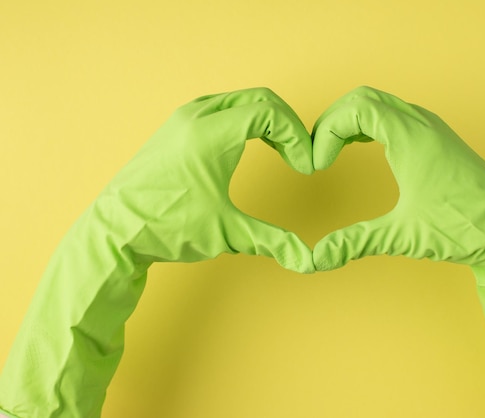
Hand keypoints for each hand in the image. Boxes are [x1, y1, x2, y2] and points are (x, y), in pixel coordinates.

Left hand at [99, 87, 313, 271]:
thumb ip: (272, 240)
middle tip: (298, 156)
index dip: (297, 138)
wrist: (115, 230)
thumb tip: (307, 260)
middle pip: (260, 99)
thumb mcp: (226, 233)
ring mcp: (183, 118)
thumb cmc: (166, 227)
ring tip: (280, 151)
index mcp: (212, 133)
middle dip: (287, 125)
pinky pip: (221, 108)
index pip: (271, 113)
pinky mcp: (175, 127)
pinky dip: (244, 120)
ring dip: (266, 121)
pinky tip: (249, 147)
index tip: (304, 167)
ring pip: (240, 101)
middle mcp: (197, 116)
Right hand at [312, 86, 484, 268]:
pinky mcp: (437, 138)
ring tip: (331, 150)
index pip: (355, 108)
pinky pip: (394, 115)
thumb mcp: (403, 236)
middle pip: (363, 98)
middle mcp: (422, 124)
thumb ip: (356, 242)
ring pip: (379, 103)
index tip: (318, 165)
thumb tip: (318, 259)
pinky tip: (359, 147)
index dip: (327, 132)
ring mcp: (432, 128)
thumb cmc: (465, 229)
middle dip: (332, 121)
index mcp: (412, 137)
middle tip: (318, 154)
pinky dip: (368, 124)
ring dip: (350, 120)